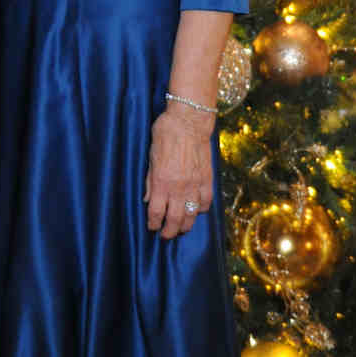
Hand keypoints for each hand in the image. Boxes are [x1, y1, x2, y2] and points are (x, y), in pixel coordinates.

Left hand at [144, 105, 212, 239]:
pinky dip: (201, 209)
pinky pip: (206, 202)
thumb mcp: (151, 157)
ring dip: (186, 225)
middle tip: (166, 235)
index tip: (152, 228)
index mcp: (162, 182)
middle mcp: (179, 188)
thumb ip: (150, 181)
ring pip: (192, 215)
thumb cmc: (165, 134)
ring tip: (181, 228)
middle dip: (169, 231)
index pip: (157, 213)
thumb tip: (148, 199)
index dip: (154, 224)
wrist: (189, 121)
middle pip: (175, 220)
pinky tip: (197, 210)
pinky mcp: (207, 179)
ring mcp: (195, 185)